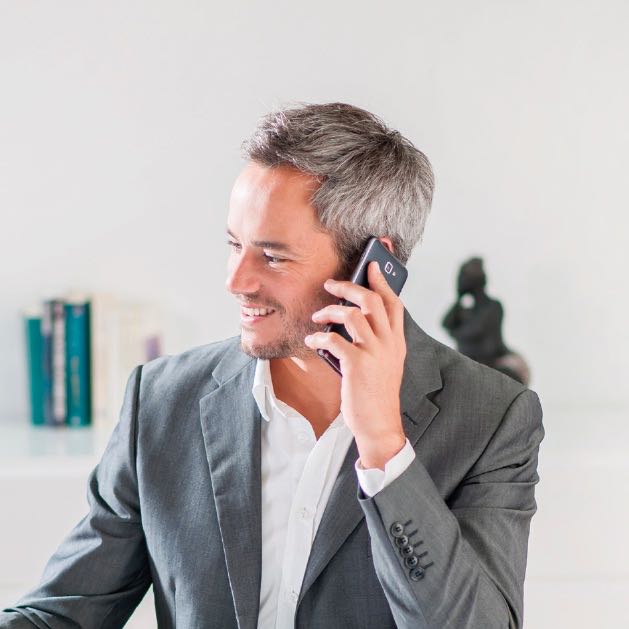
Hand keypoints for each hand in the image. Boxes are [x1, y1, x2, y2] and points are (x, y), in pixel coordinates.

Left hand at [304, 261, 406, 469]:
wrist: (379, 424)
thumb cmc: (376, 393)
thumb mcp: (385, 363)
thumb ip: (376, 341)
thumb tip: (353, 318)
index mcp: (397, 342)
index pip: (393, 303)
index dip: (382, 281)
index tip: (371, 265)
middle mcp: (389, 343)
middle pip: (372, 300)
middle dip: (349, 287)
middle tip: (331, 284)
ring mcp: (374, 353)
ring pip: (353, 315)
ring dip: (330, 311)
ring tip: (317, 316)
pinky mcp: (357, 365)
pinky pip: (334, 340)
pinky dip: (319, 336)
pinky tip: (312, 340)